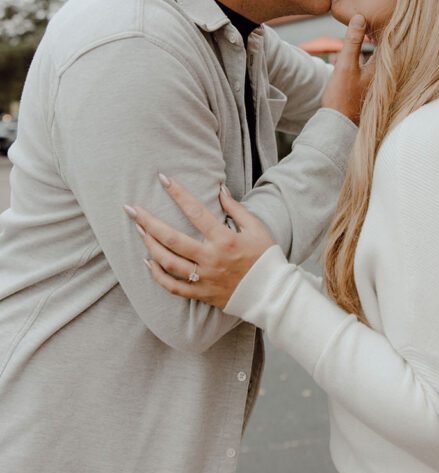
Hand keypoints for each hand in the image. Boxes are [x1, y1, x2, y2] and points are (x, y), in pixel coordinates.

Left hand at [127, 176, 273, 308]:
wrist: (272, 293)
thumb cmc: (265, 257)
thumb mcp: (256, 228)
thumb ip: (236, 208)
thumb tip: (219, 188)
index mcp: (225, 239)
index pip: (195, 212)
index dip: (178, 193)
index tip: (162, 178)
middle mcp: (211, 258)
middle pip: (172, 238)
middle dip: (148, 222)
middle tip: (131, 209)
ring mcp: (204, 278)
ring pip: (168, 262)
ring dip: (150, 245)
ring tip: (139, 230)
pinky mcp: (202, 294)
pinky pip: (174, 287)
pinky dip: (158, 276)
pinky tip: (147, 262)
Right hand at [321, 15, 374, 124]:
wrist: (336, 126)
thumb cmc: (342, 97)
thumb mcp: (345, 65)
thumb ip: (353, 41)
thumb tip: (360, 17)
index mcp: (381, 70)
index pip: (389, 44)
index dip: (385, 30)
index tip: (384, 16)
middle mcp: (382, 79)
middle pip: (380, 54)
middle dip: (372, 39)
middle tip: (368, 23)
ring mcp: (373, 88)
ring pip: (370, 63)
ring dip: (360, 52)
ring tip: (353, 39)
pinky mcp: (363, 94)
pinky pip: (362, 73)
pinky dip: (354, 64)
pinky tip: (338, 60)